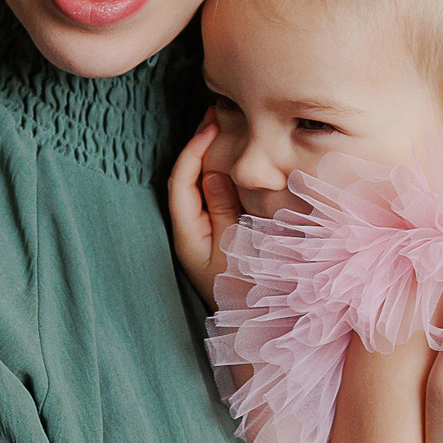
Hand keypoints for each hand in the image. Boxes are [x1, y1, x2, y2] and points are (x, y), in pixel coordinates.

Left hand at [167, 111, 241, 307]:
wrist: (260, 329)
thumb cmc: (250, 293)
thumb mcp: (238, 249)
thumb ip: (225, 211)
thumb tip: (213, 173)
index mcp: (190, 237)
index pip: (181, 183)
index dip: (193, 150)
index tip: (212, 124)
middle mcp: (191, 234)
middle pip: (187, 180)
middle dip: (199, 145)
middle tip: (217, 113)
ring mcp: (204, 236)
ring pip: (201, 187)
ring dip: (212, 156)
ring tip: (226, 127)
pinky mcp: (220, 237)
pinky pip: (215, 198)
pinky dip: (224, 175)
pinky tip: (238, 160)